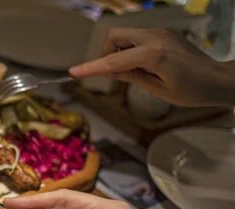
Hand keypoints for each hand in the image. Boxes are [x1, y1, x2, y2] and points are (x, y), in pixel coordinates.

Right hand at [68, 28, 234, 106]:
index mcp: (154, 54)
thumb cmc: (194, 90)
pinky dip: (130, 50)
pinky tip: (141, 66)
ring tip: (130, 72)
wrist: (220, 80)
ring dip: (119, 52)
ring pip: (125, 35)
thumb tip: (109, 70)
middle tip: (113, 73)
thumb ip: (131, 76)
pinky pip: (137, 38)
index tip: (74, 72)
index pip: (113, 60)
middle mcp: (155, 37)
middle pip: (115, 36)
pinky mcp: (163, 35)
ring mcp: (160, 33)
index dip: (92, 67)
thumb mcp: (158, 89)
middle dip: (107, 53)